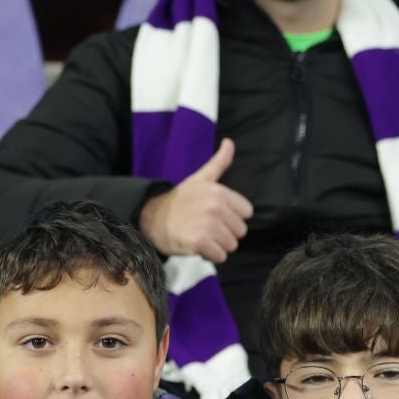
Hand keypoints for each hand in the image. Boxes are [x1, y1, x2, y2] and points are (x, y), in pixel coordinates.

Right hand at [137, 140, 252, 262]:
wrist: (152, 218)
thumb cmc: (179, 200)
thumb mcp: (200, 178)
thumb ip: (219, 162)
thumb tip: (230, 142)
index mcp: (220, 192)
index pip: (246, 212)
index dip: (232, 217)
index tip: (215, 215)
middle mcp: (216, 207)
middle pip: (240, 231)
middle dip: (225, 233)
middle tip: (205, 226)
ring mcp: (209, 224)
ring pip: (231, 245)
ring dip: (218, 245)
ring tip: (200, 235)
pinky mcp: (201, 242)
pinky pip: (220, 256)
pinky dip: (210, 255)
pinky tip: (197, 246)